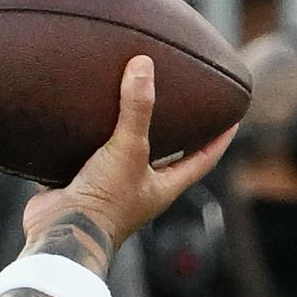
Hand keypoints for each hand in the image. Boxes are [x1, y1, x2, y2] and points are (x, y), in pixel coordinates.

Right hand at [19, 56, 236, 269]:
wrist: (62, 231)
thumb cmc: (105, 200)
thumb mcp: (128, 149)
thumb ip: (137, 108)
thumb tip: (143, 65)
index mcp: (164, 187)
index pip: (203, 160)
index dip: (220, 139)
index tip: (234, 119)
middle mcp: (141, 189)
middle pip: (167, 157)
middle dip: (175, 134)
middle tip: (180, 104)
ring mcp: (111, 188)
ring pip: (125, 155)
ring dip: (127, 132)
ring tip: (128, 102)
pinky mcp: (81, 184)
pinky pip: (89, 156)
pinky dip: (89, 138)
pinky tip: (84, 118)